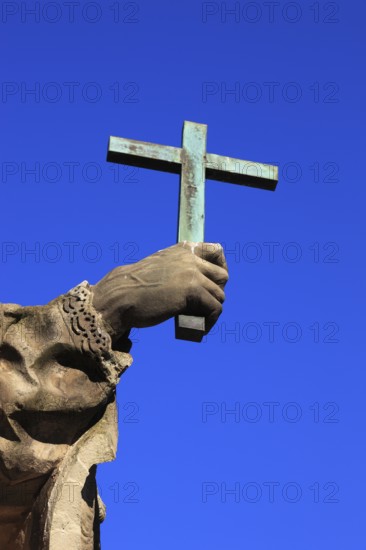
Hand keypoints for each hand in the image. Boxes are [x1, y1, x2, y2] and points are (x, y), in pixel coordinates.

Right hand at [92, 242, 227, 340]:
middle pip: (222, 276)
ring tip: (200, 322)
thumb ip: (179, 270)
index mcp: (182, 250)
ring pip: (219, 295)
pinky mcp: (192, 290)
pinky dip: (210, 321)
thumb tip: (201, 285)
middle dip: (216, 293)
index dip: (221, 267)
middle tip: (203, 307)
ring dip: (211, 311)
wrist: (120, 297)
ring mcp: (192, 273)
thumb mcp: (161, 269)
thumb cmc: (136, 289)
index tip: (215, 283)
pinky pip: (214, 308)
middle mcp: (190, 258)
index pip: (216, 250)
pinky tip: (201, 329)